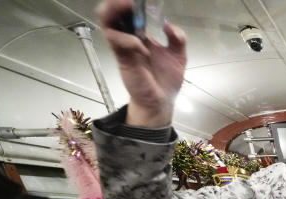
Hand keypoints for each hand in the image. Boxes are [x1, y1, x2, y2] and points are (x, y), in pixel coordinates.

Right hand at [97, 0, 186, 126]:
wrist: (162, 101)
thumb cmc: (167, 79)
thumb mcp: (179, 56)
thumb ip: (178, 39)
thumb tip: (168, 25)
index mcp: (141, 34)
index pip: (129, 13)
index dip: (129, 4)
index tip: (138, 0)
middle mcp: (129, 37)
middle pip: (111, 13)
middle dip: (116, 3)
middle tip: (129, 2)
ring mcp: (124, 47)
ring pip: (106, 22)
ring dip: (113, 12)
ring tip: (128, 8)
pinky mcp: (122, 58)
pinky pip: (116, 41)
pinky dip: (128, 39)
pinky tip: (141, 46)